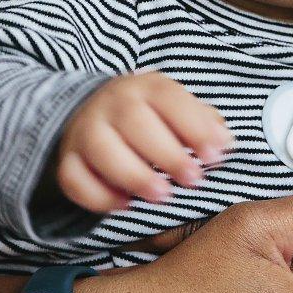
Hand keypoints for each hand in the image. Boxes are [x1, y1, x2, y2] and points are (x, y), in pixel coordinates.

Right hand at [56, 71, 231, 211]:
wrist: (93, 113)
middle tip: (192, 179)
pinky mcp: (68, 159)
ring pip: (102, 148)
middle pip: (134, 121)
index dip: (193, 126)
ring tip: (161, 195)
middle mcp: (112, 103)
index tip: (215, 155)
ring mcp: (85, 130)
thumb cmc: (149, 117)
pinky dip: (98, 195)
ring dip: (133, 174)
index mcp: (145, 88)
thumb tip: (224, 141)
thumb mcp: (177, 109)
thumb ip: (203, 123)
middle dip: (166, 153)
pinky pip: (74, 178)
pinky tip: (124, 205)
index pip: (169, 98)